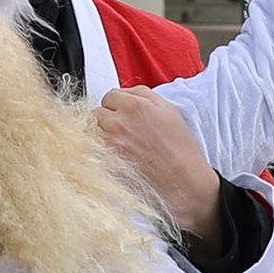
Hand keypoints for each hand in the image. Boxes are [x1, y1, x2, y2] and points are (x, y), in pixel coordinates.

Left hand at [96, 87, 226, 245]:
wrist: (182, 180)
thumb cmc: (180, 148)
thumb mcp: (169, 110)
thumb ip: (144, 95)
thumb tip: (127, 92)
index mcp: (133, 106)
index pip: (109, 96)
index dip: (116, 104)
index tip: (121, 112)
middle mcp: (117, 123)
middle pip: (97, 113)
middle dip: (107, 118)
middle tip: (122, 129)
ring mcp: (109, 144)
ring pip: (92, 132)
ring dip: (101, 135)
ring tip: (120, 144)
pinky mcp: (105, 163)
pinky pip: (93, 152)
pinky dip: (101, 153)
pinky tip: (119, 157)